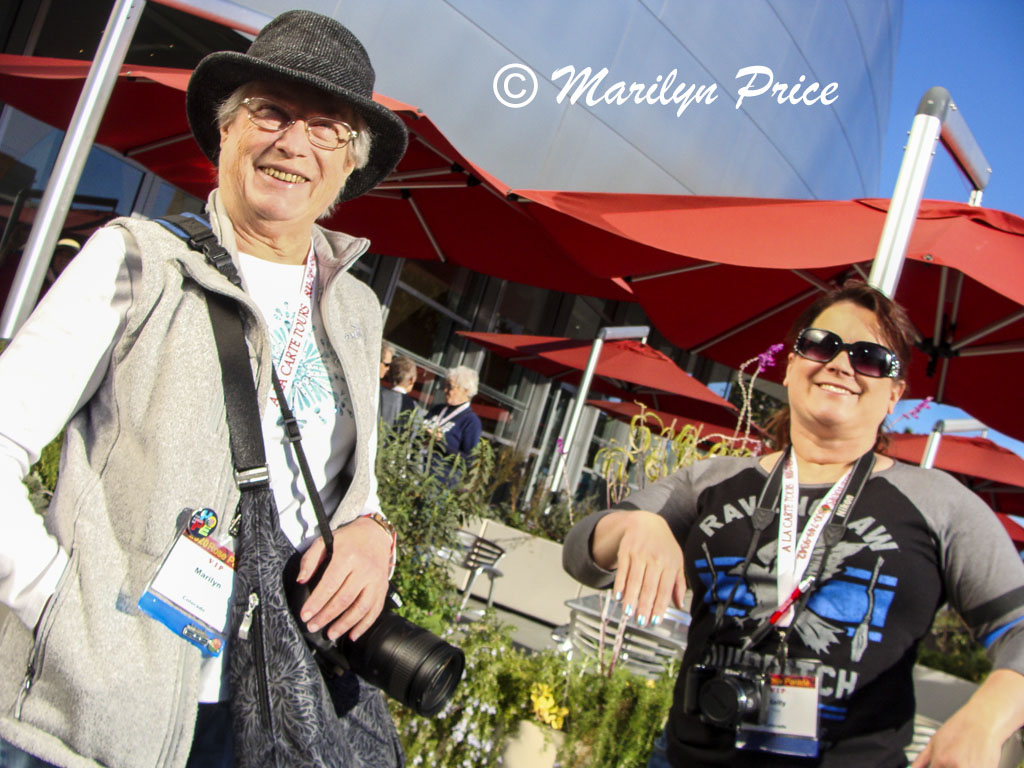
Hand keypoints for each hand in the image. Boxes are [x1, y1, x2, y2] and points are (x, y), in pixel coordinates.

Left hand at [294, 516, 392, 641]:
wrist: (375, 534)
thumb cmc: (346, 540)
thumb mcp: (325, 541)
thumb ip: (310, 560)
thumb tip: (301, 581)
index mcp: (348, 556)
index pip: (330, 585)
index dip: (316, 603)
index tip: (305, 615)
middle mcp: (364, 569)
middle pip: (344, 599)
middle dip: (326, 616)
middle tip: (312, 626)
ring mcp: (376, 580)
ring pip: (361, 608)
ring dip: (344, 625)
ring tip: (330, 634)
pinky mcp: (383, 588)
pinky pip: (375, 610)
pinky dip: (364, 625)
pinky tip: (352, 635)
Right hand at [596, 509, 685, 627]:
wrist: (646, 521)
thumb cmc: (663, 545)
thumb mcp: (676, 560)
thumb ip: (679, 583)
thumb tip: (679, 605)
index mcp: (671, 563)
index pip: (665, 589)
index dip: (660, 606)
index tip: (655, 620)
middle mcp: (656, 559)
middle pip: (649, 587)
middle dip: (645, 606)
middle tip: (641, 622)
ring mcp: (640, 554)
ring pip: (635, 580)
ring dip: (631, 598)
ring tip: (628, 613)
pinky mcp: (627, 550)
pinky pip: (623, 570)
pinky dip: (620, 584)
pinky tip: (618, 596)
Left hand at [911, 669, 1023, 767]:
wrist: (984, 721)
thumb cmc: (961, 728)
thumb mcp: (935, 741)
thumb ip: (921, 759)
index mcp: (941, 760)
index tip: (937, 766)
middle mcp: (956, 767)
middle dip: (948, 767)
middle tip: (953, 759)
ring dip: (960, 766)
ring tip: (963, 759)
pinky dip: (972, 766)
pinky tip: (972, 761)